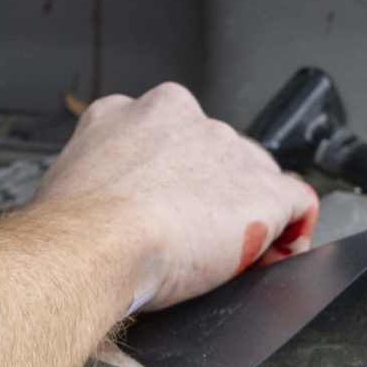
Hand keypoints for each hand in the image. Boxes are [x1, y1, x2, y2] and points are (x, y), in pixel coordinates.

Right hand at [35, 83, 317, 312]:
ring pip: (254, 175)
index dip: (173, 176)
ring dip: (246, 211)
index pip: (168, 134)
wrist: (92, 245)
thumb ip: (99, 176)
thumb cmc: (70, 229)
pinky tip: (273, 254)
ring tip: (225, 254)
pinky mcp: (262, 190)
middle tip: (192, 236)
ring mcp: (227, 150)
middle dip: (210, 191)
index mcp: (130, 112)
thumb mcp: (70, 180)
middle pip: (214, 151)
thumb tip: (101, 205)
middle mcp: (183, 118)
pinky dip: (291, 230)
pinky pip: (296, 203)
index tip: (167, 205)